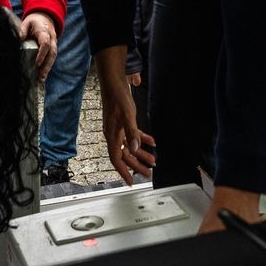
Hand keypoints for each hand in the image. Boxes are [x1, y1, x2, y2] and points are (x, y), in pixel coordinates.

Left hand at [19, 12, 57, 81]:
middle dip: (47, 66)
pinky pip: (51, 58)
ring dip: (48, 69)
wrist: (45, 17)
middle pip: (52, 53)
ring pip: (53, 57)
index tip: (37, 63)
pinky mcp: (53, 48)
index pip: (45, 44)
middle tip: (41, 77)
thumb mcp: (26, 22)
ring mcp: (54, 43)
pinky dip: (47, 67)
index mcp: (45, 31)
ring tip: (41, 80)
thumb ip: (23, 30)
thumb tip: (20, 40)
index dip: (42, 54)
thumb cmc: (34, 21)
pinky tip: (42, 76)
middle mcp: (51, 38)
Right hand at [99, 59, 154, 183]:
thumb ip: (132, 133)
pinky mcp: (122, 123)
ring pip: (130, 147)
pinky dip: (142, 139)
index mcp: (112, 135)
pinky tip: (151, 142)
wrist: (113, 83)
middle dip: (136, 166)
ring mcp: (118, 129)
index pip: (117, 159)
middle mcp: (113, 135)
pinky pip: (132, 136)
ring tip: (153, 160)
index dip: (123, 171)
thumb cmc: (117, 98)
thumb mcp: (127, 116)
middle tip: (148, 173)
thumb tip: (136, 148)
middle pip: (125, 155)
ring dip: (141, 154)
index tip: (130, 182)